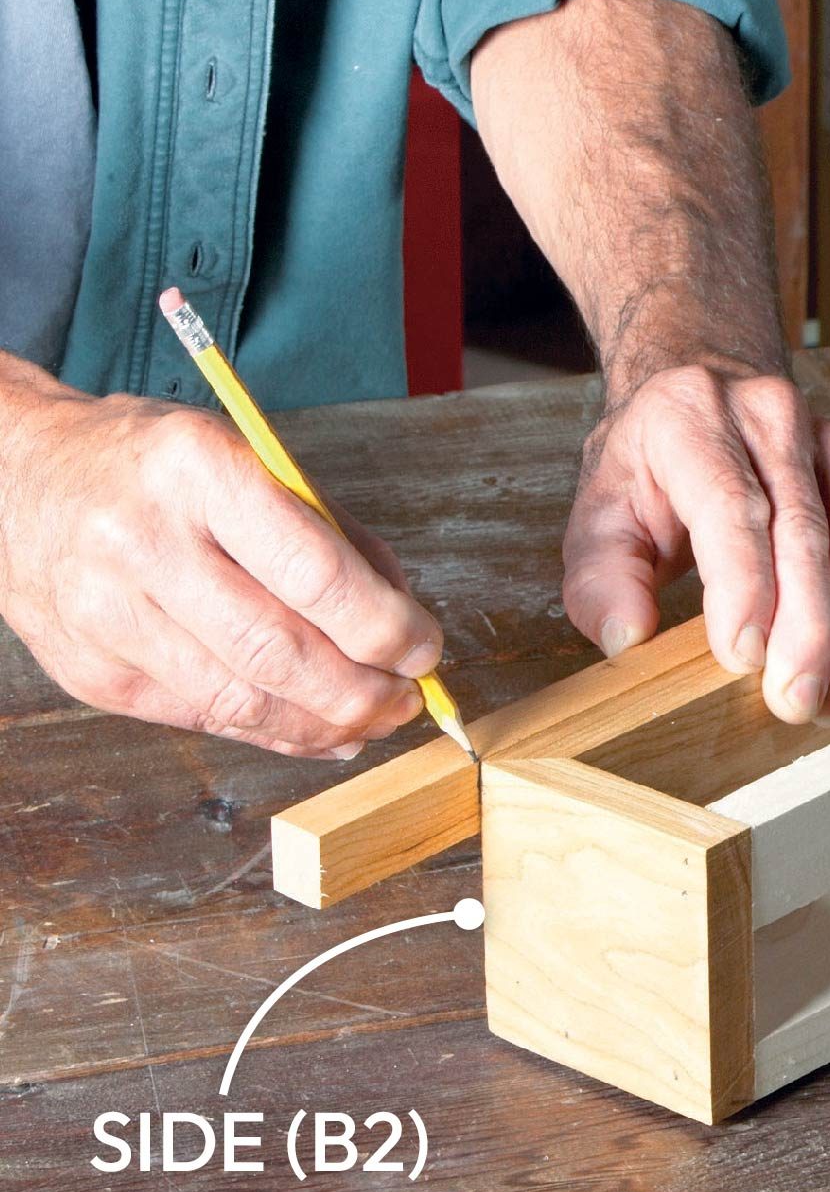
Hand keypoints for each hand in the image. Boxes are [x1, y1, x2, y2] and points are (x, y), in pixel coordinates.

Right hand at [0, 376, 443, 757]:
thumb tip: (403, 620)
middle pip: (279, 651)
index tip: (426, 646)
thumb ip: (331, 535)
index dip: (386, 627)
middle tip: (408, 698)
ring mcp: (105, 614)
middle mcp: (142, 543)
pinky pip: (200, 717)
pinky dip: (271, 733)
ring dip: (324, 725)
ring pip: (240, 700)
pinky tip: (314, 730)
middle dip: (362, 691)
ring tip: (371, 719)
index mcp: (198, 472)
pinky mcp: (89, 672)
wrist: (16, 479)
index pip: (314, 573)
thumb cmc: (152, 466)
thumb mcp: (248, 459)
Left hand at [561, 362, 829, 723]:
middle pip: (809, 533)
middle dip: (809, 631)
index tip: (741, 657)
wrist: (708, 390)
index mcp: (695, 421)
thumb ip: (600, 579)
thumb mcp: (600, 513)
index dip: (743, 584)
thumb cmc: (651, 466)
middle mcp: (776, 424)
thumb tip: (627, 637)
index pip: (732, 504)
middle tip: (794, 702)